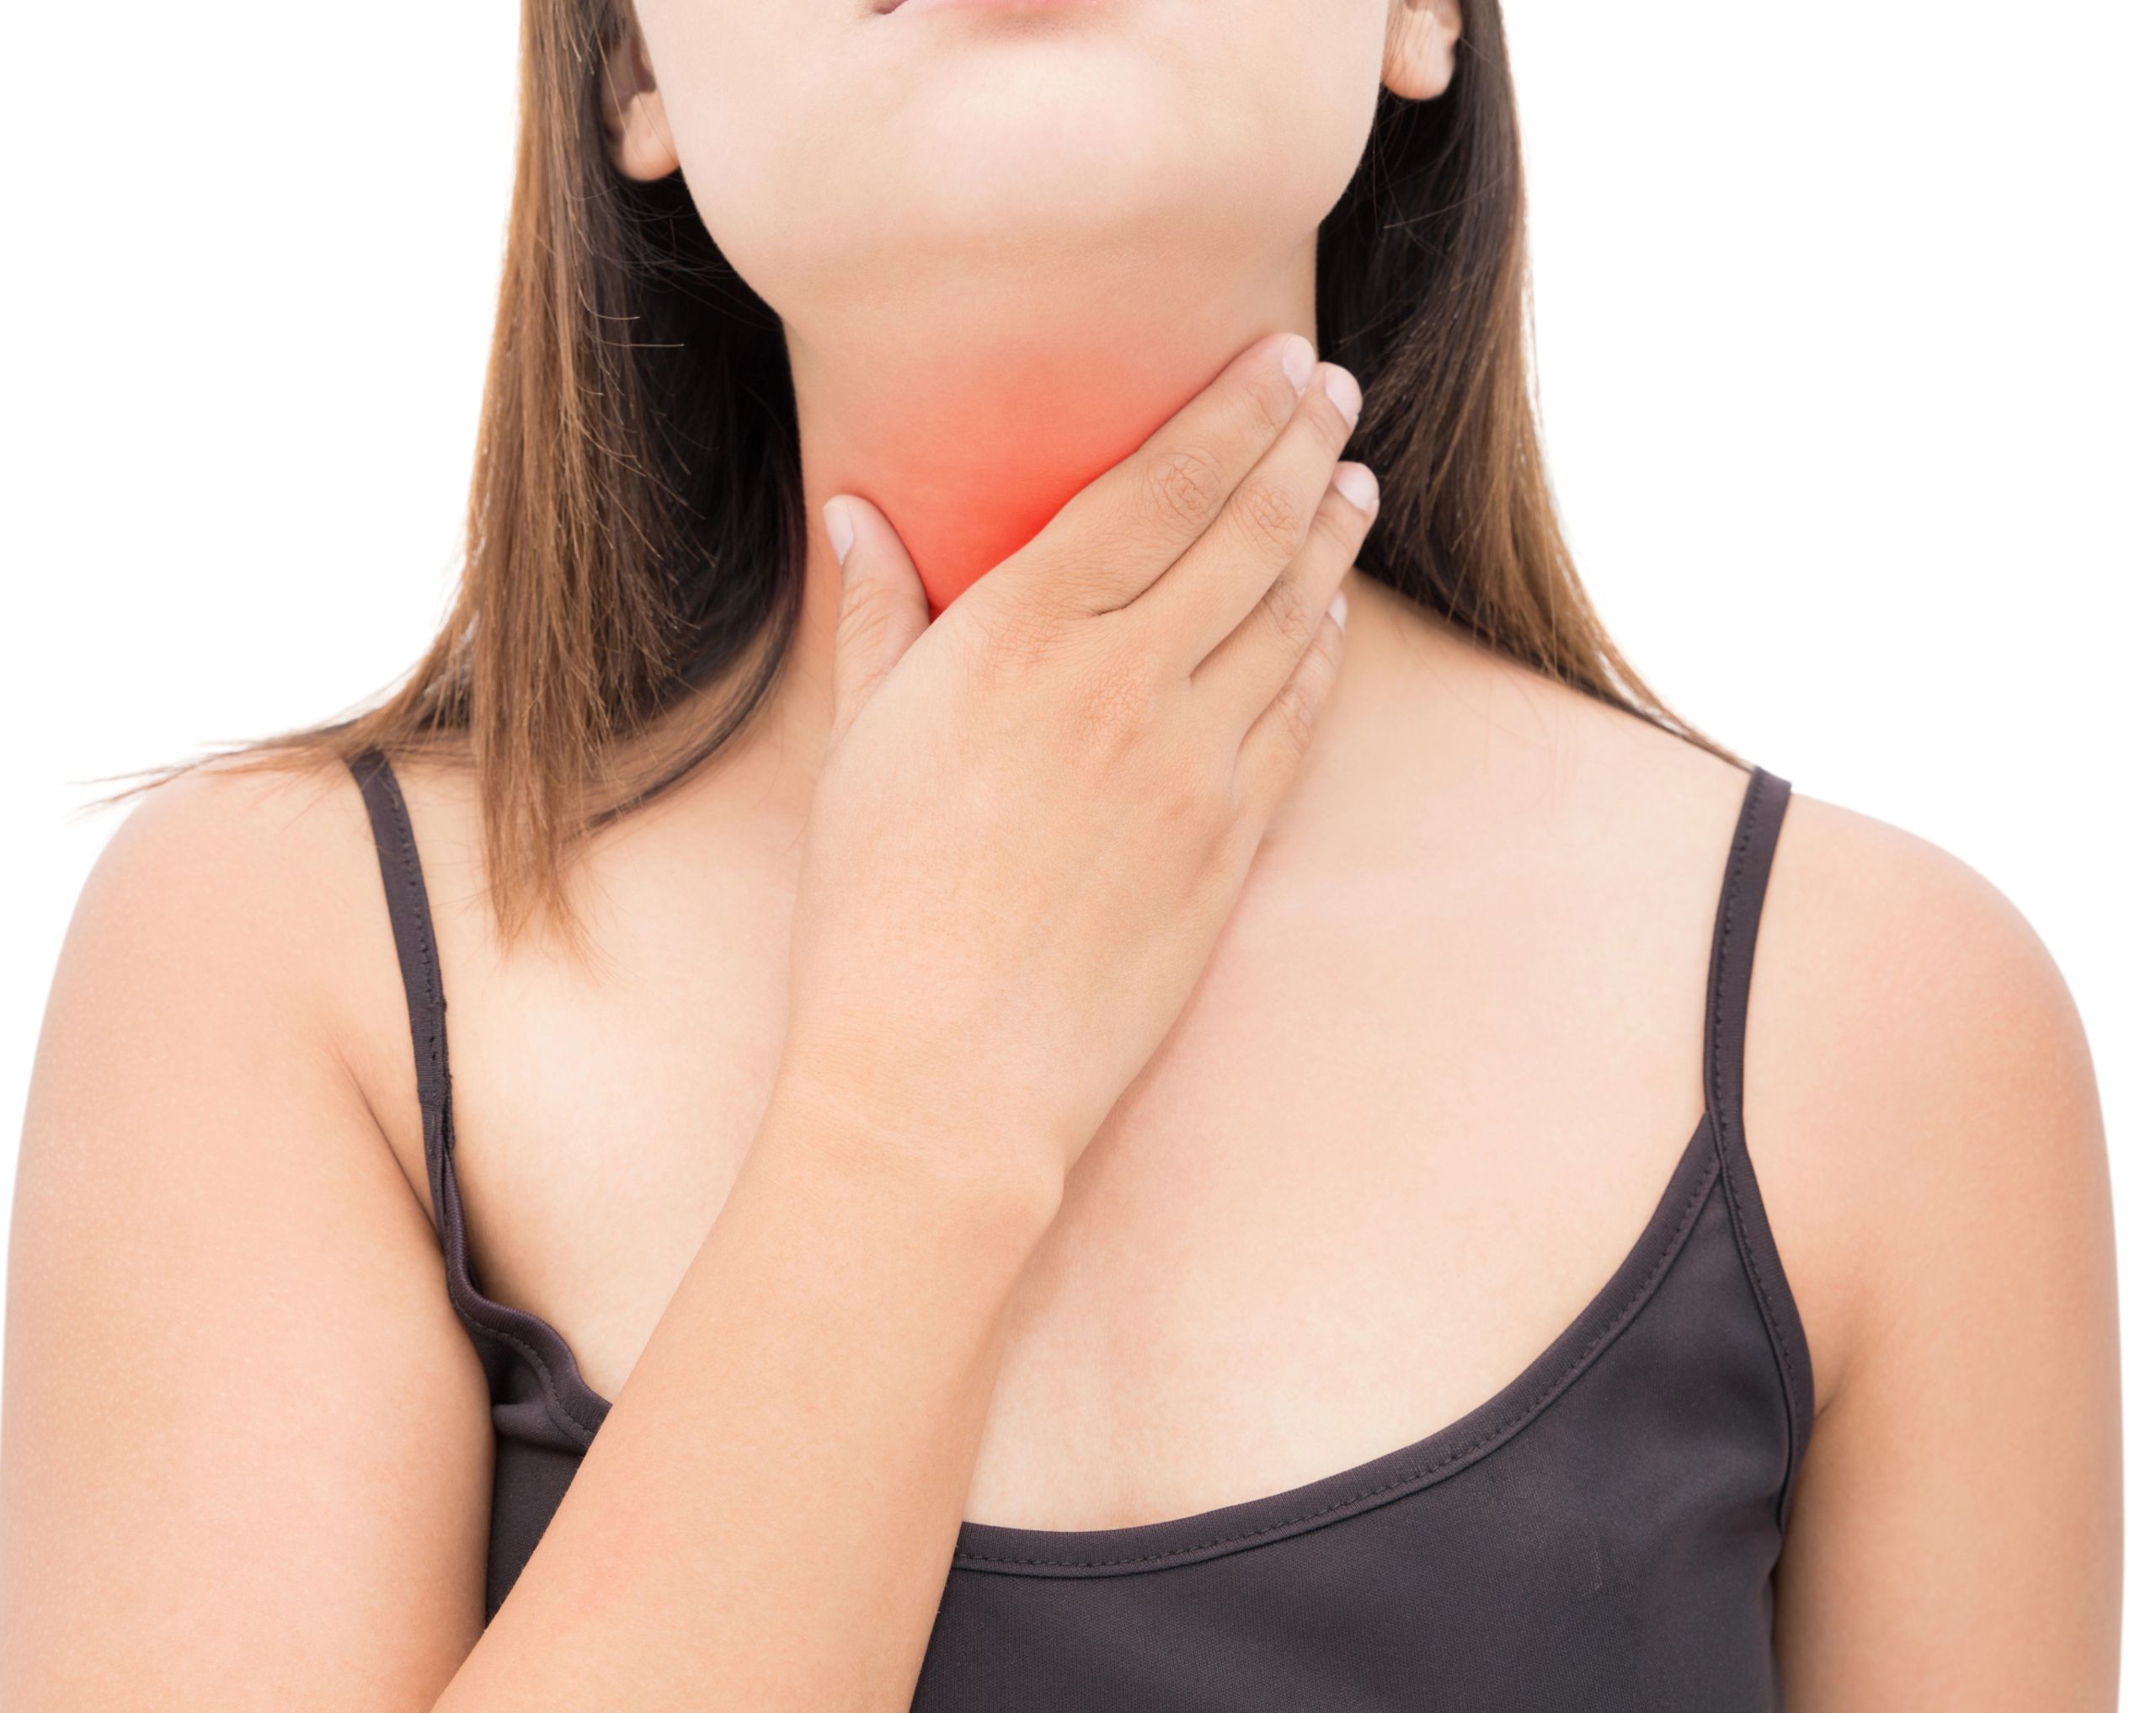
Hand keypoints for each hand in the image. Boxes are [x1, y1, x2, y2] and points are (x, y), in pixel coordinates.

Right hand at [775, 330, 1374, 1202]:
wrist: (947, 1075)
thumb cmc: (875, 910)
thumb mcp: (859, 745)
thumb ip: (877, 615)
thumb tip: (855, 513)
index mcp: (1020, 635)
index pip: (1158, 485)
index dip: (1233, 410)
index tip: (1282, 358)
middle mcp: (1123, 681)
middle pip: (1245, 531)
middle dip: (1301, 444)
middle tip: (1337, 392)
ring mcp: (1193, 764)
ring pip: (1290, 617)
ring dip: (1329, 539)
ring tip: (1351, 486)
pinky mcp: (1231, 842)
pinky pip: (1297, 719)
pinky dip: (1322, 654)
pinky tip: (1331, 619)